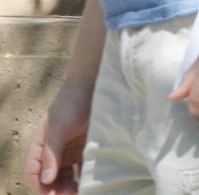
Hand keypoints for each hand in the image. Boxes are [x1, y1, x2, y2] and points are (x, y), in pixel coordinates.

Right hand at [25, 80, 90, 194]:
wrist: (94, 85)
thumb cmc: (71, 103)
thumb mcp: (58, 127)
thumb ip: (52, 153)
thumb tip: (46, 180)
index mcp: (40, 146)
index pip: (32, 173)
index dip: (40, 186)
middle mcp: (53, 152)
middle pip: (50, 178)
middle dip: (57, 190)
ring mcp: (70, 151)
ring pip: (66, 176)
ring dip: (71, 187)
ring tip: (82, 193)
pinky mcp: (87, 148)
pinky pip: (83, 168)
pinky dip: (85, 178)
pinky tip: (92, 184)